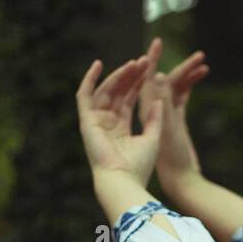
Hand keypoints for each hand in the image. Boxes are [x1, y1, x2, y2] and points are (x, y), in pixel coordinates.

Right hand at [76, 56, 162, 185]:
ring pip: (105, 91)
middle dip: (129, 76)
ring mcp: (95, 122)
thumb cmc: (139, 166)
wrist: (124, 180)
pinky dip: (89, 80)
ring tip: (132, 63)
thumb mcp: (153, 138)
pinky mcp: (86, 121)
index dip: (137, 84)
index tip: (148, 69)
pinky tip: (98, 64)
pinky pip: (84, 96)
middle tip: (142, 61)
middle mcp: (106, 124)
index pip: (127, 100)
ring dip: (118, 76)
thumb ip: (154, 118)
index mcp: (121, 130)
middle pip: (117, 93)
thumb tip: (158, 99)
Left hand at [139, 37, 208, 197]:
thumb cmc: (171, 160)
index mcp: (146, 110)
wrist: (180, 180)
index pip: (147, 78)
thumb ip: (160, 103)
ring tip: (204, 63)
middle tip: (199, 54)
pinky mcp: (176, 121)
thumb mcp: (165, 130)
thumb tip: (157, 76)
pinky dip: (190, 85)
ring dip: (188, 74)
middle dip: (181, 66)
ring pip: (175, 86)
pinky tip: (200, 76)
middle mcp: (153, 109)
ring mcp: (165, 115)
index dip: (151, 59)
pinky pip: (181, 97)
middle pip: (164, 79)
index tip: (158, 42)